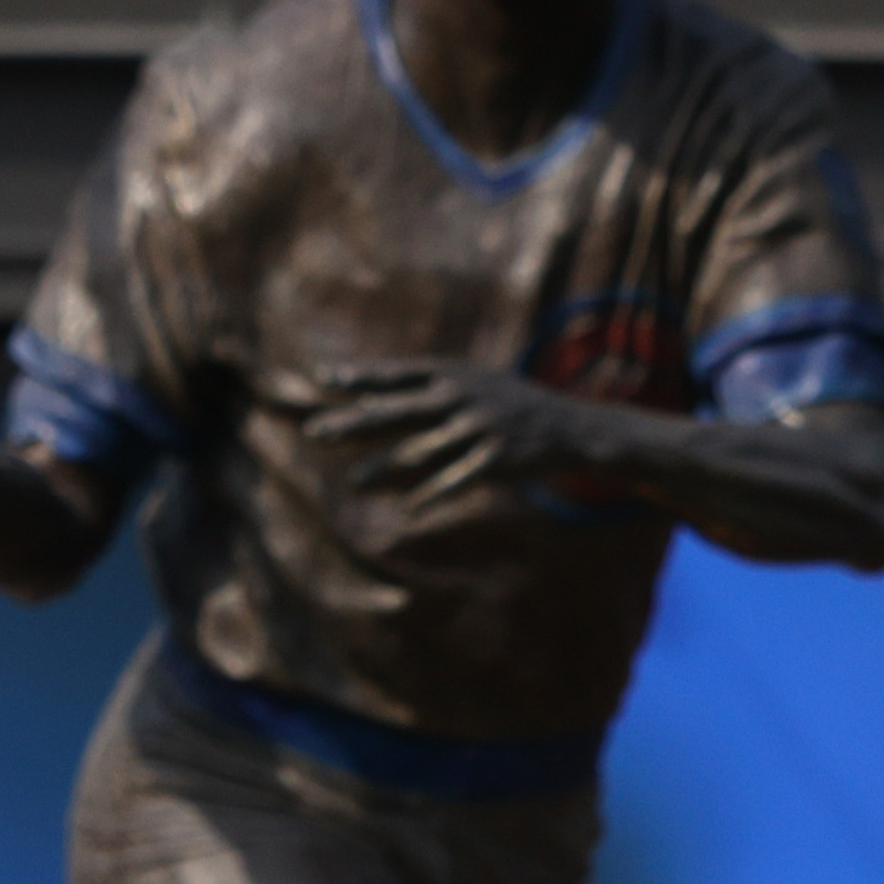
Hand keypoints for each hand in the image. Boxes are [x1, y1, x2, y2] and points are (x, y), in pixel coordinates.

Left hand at [299, 359, 612, 503]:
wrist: (568, 427)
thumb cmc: (505, 405)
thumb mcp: (469, 384)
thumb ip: (419, 392)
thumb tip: (362, 403)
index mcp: (453, 375)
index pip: (397, 375)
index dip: (360, 376)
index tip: (322, 377)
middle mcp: (461, 397)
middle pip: (397, 411)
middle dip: (354, 423)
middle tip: (315, 433)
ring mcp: (479, 427)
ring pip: (421, 450)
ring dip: (384, 468)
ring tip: (354, 483)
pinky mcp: (495, 459)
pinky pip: (455, 480)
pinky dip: (431, 494)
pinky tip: (406, 509)